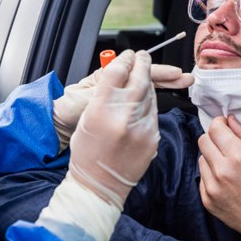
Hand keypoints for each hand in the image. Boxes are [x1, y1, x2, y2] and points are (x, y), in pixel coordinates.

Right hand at [67, 50, 158, 208]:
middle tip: (142, 57)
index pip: (117, 72)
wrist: (99, 185)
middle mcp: (122, 117)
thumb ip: (104, 94)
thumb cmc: (88, 153)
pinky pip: (154, 112)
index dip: (125, 59)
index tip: (128, 55)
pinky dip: (150, 103)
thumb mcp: (87, 118)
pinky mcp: (152, 138)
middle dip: (142, 64)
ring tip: (143, 77)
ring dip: (147, 82)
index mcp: (100, 110)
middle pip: (139, 79)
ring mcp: (140, 129)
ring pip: (150, 94)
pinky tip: (143, 103)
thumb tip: (122, 73)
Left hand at [198, 115, 240, 240]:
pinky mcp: (206, 199)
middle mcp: (222, 170)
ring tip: (228, 164)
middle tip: (226, 143)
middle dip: (214, 137)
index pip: (215, 128)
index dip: (220, 123)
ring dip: (211, 156)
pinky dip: (211, 173)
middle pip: (203, 140)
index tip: (225, 125)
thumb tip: (231, 120)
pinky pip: (202, 176)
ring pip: (200, 157)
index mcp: (240, 157)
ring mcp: (212, 186)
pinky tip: (226, 180)